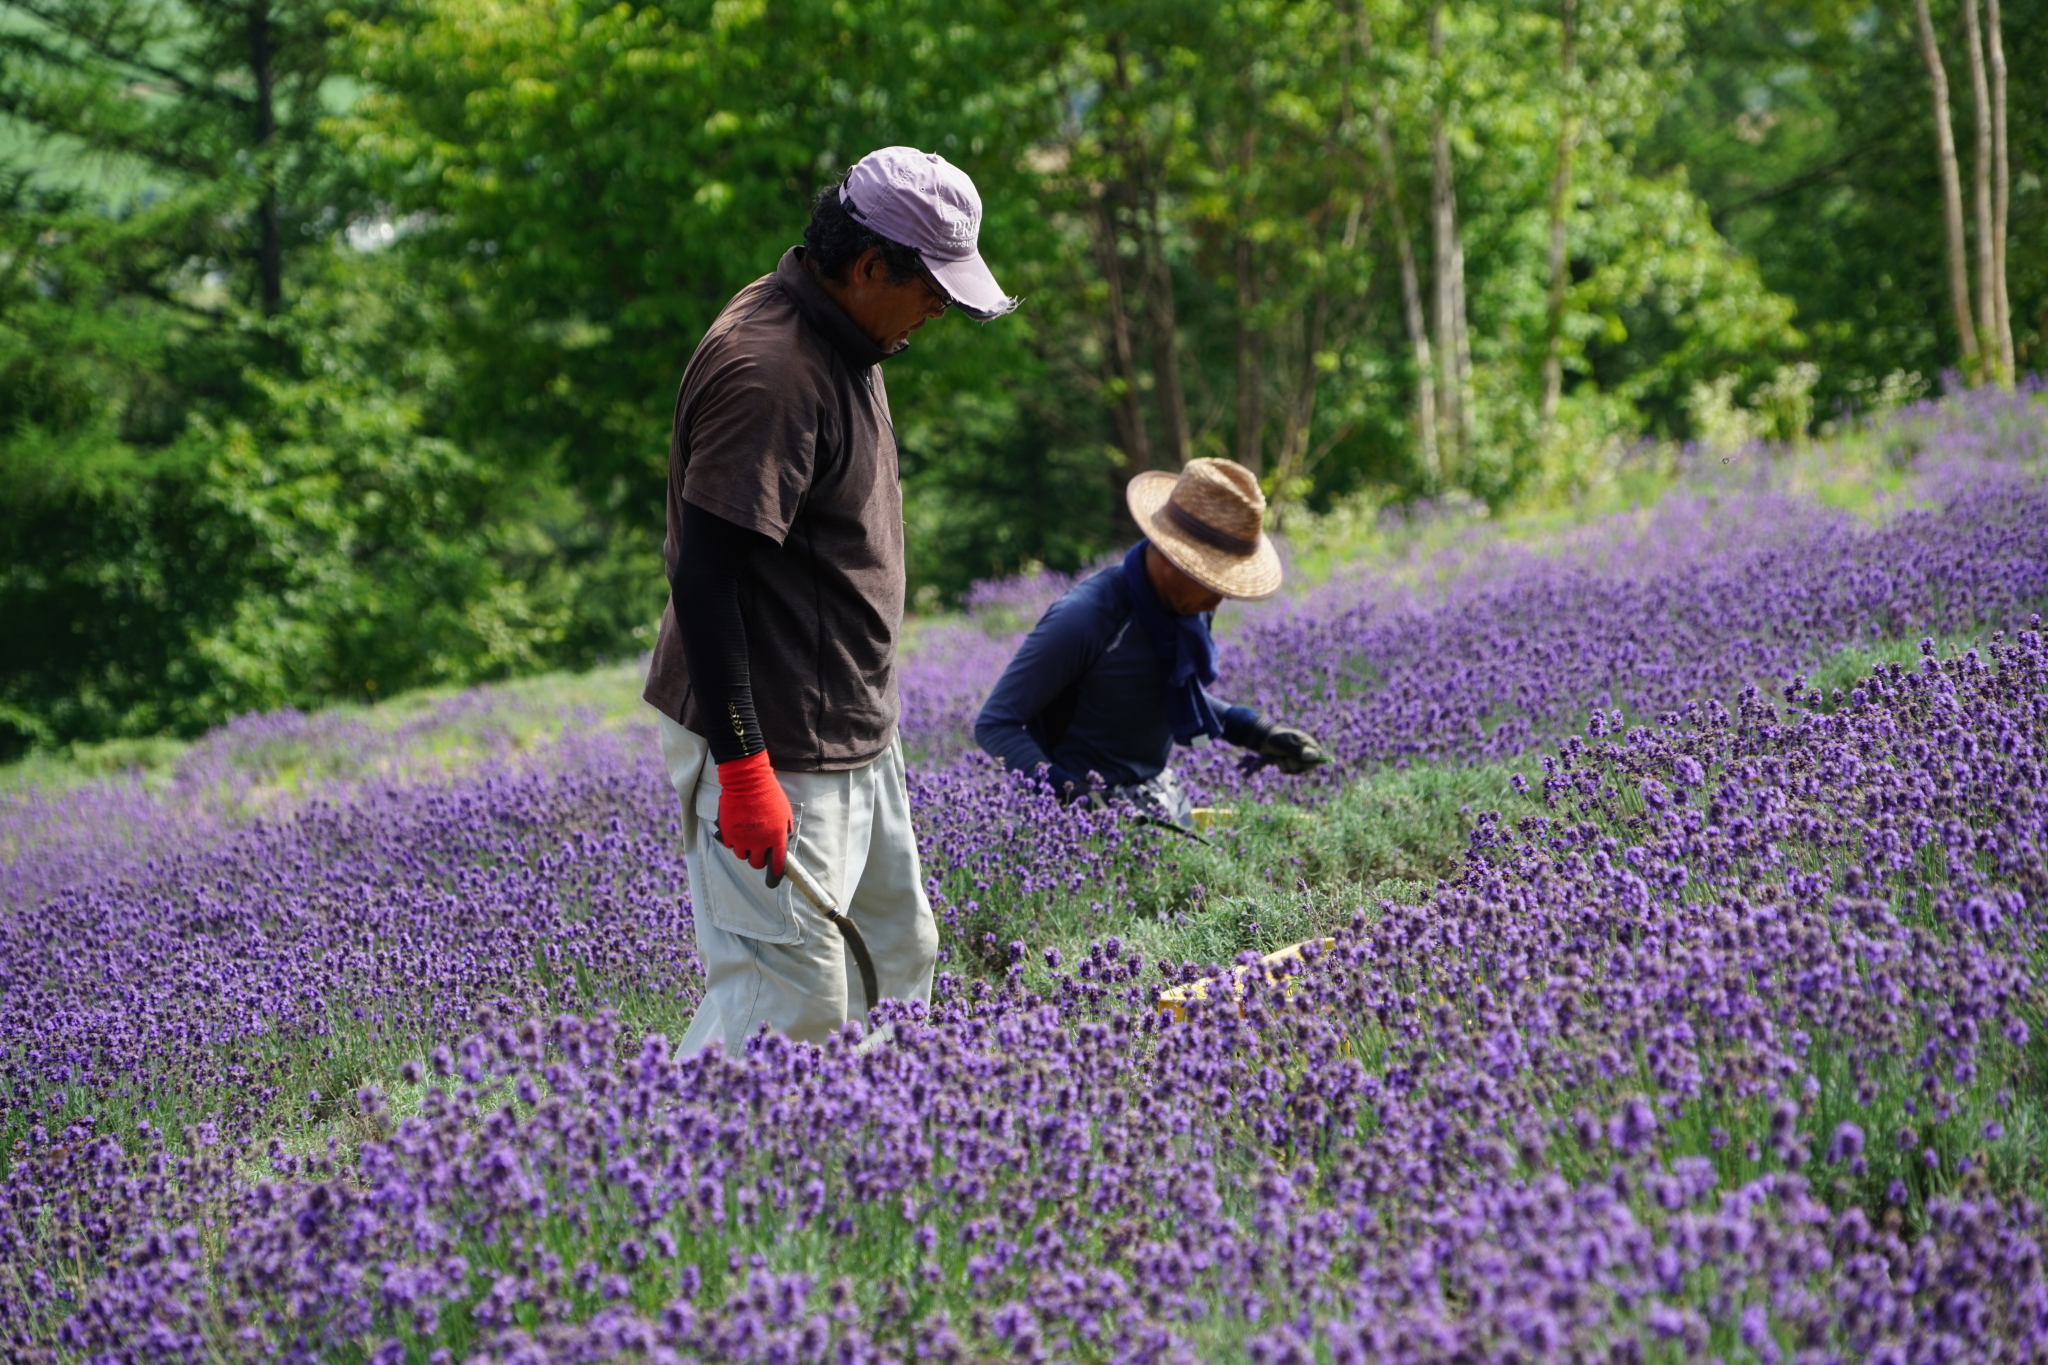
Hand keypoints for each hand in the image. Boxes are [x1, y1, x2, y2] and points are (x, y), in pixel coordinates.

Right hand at [714, 750, 791, 884]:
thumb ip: (785, 831)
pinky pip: (731, 845)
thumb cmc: (769, 794)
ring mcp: (742, 839)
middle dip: (758, 859)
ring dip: (746, 850)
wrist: (747, 781)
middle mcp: (759, 842)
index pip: (777, 865)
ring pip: (742, 856)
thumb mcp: (785, 813)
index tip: (773, 880)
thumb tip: (782, 845)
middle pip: (757, 864)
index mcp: (776, 838)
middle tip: (759, 850)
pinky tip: (738, 828)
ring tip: (748, 836)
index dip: (775, 875)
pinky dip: (734, 841)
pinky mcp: (727, 834)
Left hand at [1258, 725, 1328, 774]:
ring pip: (1297, 770)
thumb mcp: (1287, 743)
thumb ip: (1300, 750)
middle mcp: (1304, 751)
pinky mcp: (1289, 763)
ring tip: (1281, 756)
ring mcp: (1296, 758)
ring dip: (1287, 764)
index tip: (1302, 761)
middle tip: (1287, 755)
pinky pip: (1288, 771)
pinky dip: (1282, 766)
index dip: (1312, 761)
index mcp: (1307, 743)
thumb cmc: (1276, 738)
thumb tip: (1315, 757)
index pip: (1318, 756)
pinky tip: (1277, 759)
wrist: (1262, 739)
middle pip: (1308, 766)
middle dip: (1296, 763)